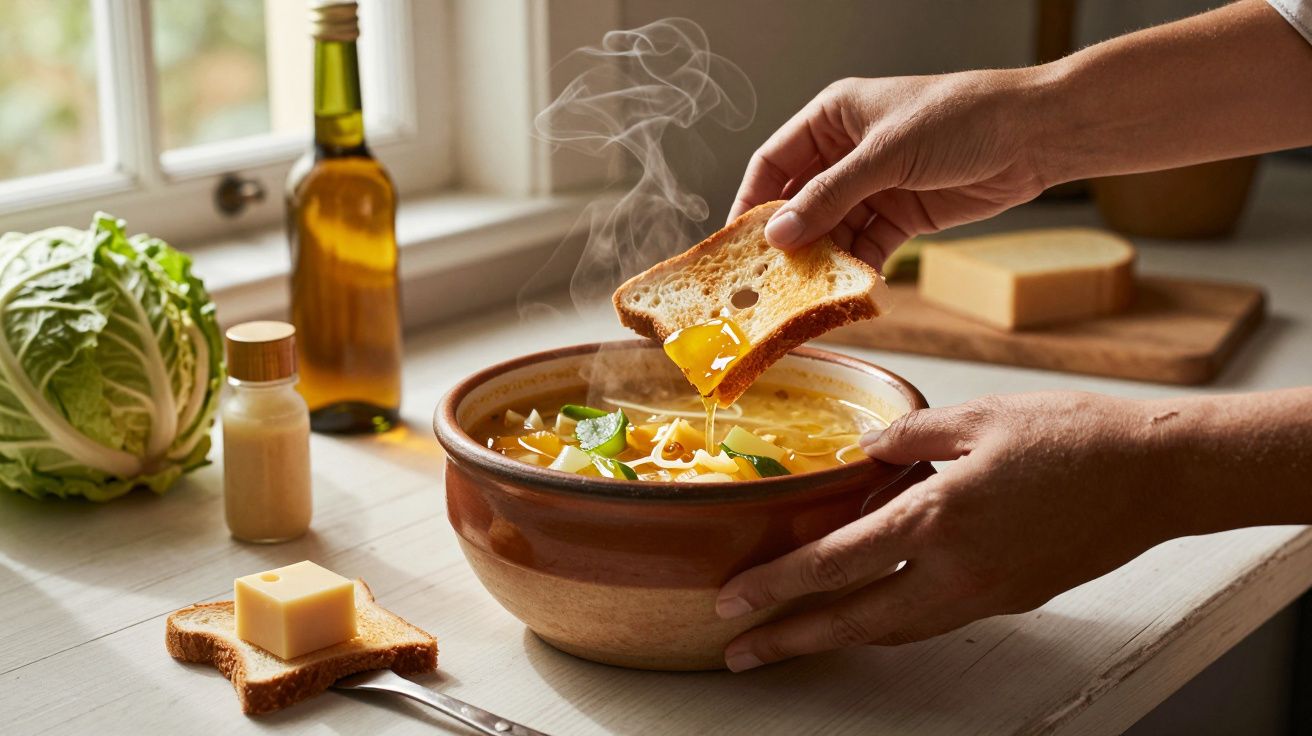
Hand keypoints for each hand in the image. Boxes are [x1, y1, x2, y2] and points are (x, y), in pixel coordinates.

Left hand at [714, 392, 1201, 671]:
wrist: (1156, 473)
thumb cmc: (1071, 435)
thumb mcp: (977, 417)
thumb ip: (908, 439)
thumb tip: (863, 452)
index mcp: (938, 519)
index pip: (835, 563)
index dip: (777, 585)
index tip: (732, 601)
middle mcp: (956, 571)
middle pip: (854, 622)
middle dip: (791, 640)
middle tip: (740, 652)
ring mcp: (986, 593)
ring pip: (894, 630)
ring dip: (839, 637)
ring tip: (793, 637)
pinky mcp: (1010, 597)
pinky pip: (933, 618)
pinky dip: (891, 620)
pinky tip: (872, 608)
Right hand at [728, 71, 1049, 267]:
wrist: (1034, 135)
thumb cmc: (961, 118)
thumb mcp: (886, 154)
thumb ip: (830, 196)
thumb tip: (778, 234)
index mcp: (833, 118)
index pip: (774, 163)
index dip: (752, 202)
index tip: (736, 244)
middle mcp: (847, 152)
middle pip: (799, 202)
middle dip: (785, 240)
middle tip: (765, 279)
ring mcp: (874, 186)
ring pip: (830, 230)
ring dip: (820, 260)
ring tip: (803, 293)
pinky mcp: (901, 215)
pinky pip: (865, 246)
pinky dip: (855, 268)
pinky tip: (846, 289)